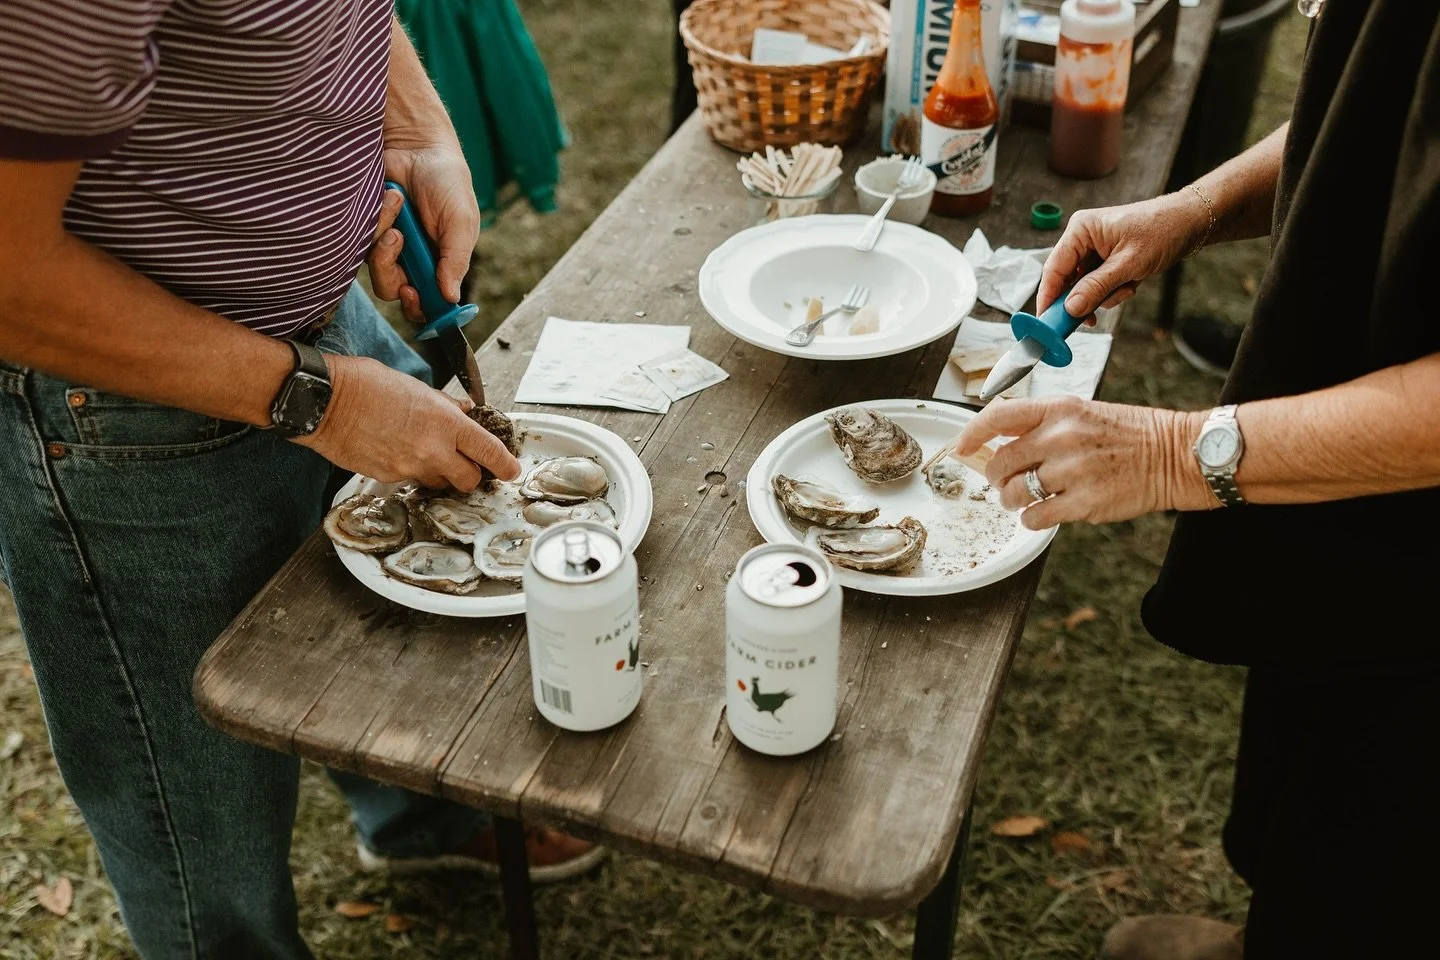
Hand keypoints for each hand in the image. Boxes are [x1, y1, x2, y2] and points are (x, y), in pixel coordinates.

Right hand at [294, 355, 519, 490]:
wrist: (324, 401)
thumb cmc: (365, 384)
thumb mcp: (416, 386)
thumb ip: (444, 405)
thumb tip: (463, 411)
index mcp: (445, 422)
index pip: (488, 451)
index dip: (505, 464)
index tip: (511, 470)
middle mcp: (432, 450)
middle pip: (469, 480)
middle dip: (471, 474)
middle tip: (464, 463)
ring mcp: (409, 468)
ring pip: (439, 483)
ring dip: (440, 474)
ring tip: (424, 453)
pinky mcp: (387, 478)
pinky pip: (409, 481)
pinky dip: (410, 471)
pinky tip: (397, 451)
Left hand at [368, 145, 477, 324]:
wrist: (417, 145)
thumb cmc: (446, 182)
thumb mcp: (461, 222)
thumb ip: (456, 260)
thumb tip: (452, 298)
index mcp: (440, 265)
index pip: (428, 304)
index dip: (418, 308)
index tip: (412, 293)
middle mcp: (412, 261)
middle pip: (394, 291)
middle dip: (392, 271)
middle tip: (398, 240)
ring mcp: (388, 246)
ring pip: (375, 268)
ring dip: (384, 239)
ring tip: (398, 205)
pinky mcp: (367, 230)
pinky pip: (360, 241)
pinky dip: (375, 219)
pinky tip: (390, 198)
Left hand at [954, 396, 1213, 529]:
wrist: (1175, 454)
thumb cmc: (1127, 434)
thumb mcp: (1081, 413)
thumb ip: (1040, 425)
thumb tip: (995, 443)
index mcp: (1059, 409)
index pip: (998, 416)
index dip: (971, 433)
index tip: (960, 447)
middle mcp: (1062, 436)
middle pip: (1000, 462)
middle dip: (996, 477)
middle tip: (1004, 482)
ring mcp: (1073, 470)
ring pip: (1014, 493)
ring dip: (1012, 500)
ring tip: (1025, 498)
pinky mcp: (1085, 502)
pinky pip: (1035, 517)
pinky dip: (1032, 519)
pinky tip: (1043, 512)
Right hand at [1039, 190, 1209, 319]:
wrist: (1191, 222)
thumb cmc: (1163, 232)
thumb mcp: (1128, 264)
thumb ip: (1096, 287)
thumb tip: (1070, 308)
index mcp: (1081, 229)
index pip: (1054, 268)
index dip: (1048, 296)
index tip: (1046, 322)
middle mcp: (1083, 237)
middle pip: (1067, 279)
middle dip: (1082, 298)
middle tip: (1090, 319)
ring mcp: (1094, 248)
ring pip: (1084, 285)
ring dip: (1104, 295)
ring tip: (1127, 288)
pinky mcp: (1106, 258)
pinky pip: (1098, 283)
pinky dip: (1113, 290)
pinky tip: (1131, 283)